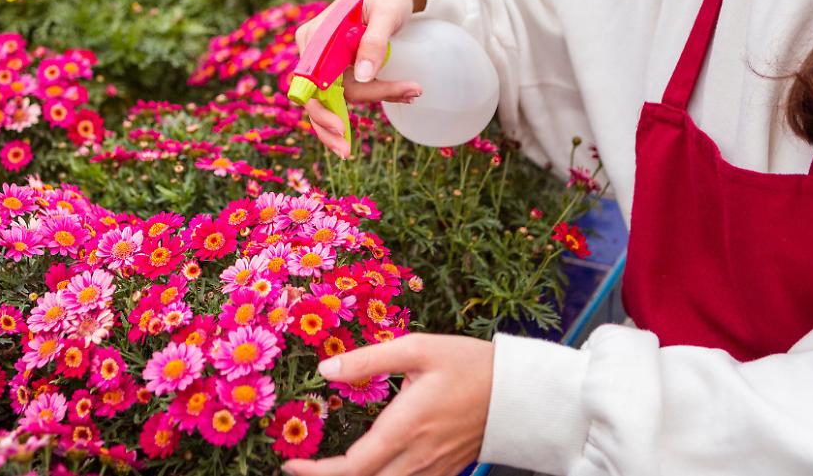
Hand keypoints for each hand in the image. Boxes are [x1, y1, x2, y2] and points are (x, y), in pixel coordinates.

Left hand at [282, 333, 493, 475]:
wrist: (523, 393)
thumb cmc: (471, 365)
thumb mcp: (418, 349)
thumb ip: (369, 360)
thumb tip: (326, 369)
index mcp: (406, 427)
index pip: (352, 467)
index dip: (316, 472)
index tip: (289, 463)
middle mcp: (417, 457)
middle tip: (300, 466)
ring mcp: (434, 469)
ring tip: (326, 468)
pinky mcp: (446, 470)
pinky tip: (369, 468)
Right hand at [295, 0, 426, 157]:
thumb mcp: (386, 15)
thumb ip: (372, 43)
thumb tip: (363, 77)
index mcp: (315, 36)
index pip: (315, 81)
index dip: (322, 109)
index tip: (343, 129)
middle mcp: (312, 50)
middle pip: (317, 96)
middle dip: (333, 123)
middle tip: (347, 152)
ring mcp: (322, 60)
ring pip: (330, 99)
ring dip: (361, 109)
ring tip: (409, 94)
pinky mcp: (335, 67)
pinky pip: (342, 93)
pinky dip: (364, 101)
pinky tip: (400, 94)